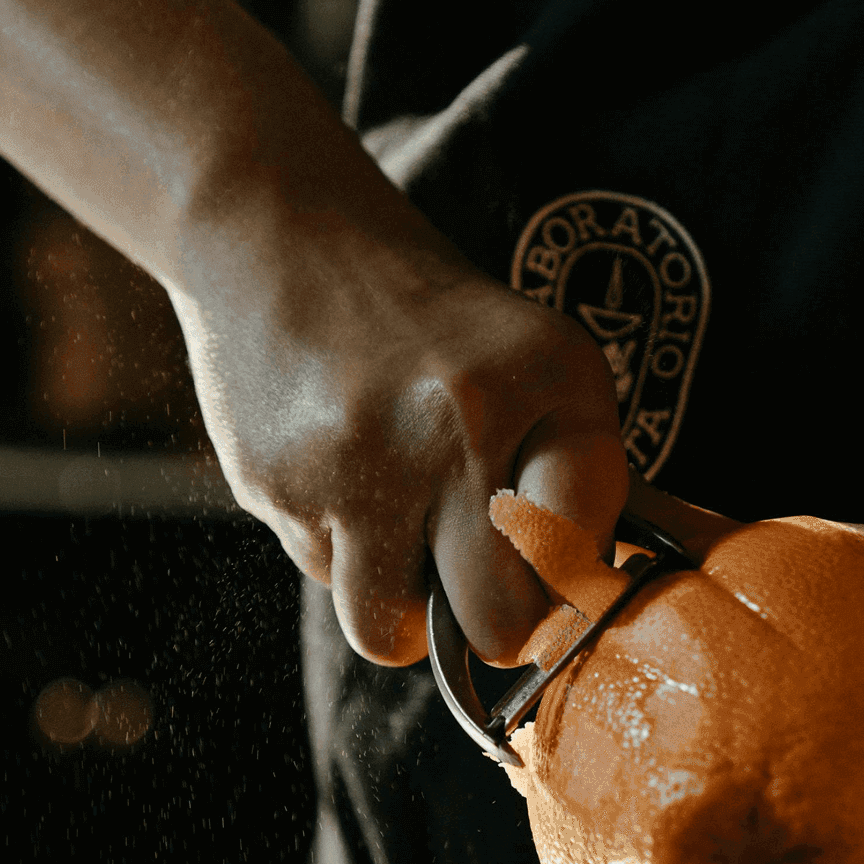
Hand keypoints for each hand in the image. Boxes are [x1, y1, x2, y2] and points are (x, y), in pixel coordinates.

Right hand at [170, 220, 626, 667]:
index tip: (553, 581)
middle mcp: (452, 422)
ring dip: (400, 601)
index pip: (579, 555)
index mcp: (540, 381)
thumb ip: (579, 477)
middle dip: (492, 625)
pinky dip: (339, 544)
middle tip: (479, 582)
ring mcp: (355, 462)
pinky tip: (338, 469)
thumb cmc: (433, 323)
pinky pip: (323, 575)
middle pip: (494, 624)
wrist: (280, 234)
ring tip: (401, 522)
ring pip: (387, 629)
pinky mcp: (275, 486)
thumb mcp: (538, 362)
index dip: (568, 588)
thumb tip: (588, 601)